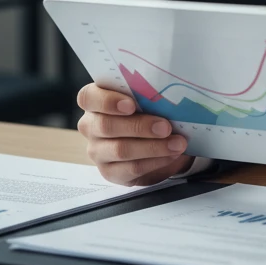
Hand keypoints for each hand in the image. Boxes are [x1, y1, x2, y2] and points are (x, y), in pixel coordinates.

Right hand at [77, 83, 192, 185]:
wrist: (148, 137)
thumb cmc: (143, 108)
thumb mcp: (142, 96)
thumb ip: (144, 93)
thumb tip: (167, 93)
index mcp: (94, 100)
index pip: (88, 97)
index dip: (108, 101)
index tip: (131, 105)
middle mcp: (90, 125)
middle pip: (107, 126)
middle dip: (139, 126)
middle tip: (166, 127)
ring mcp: (97, 150)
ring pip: (121, 150)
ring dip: (153, 147)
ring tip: (177, 143)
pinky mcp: (109, 171)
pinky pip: (132, 168)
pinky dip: (155, 161)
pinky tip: (172, 154)